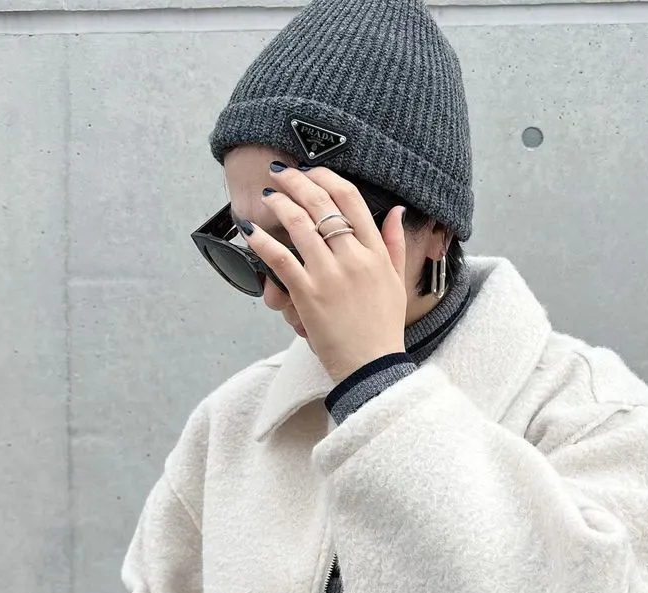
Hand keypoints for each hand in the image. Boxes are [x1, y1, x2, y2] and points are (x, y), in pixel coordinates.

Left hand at [249, 165, 407, 382]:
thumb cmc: (383, 328)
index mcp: (375, 252)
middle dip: (296, 181)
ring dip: (278, 204)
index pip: (351, 199)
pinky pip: (281, 258)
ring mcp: (330, 275)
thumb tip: (397, 211)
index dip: (326, 177)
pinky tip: (251, 230)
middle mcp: (354, 258)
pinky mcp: (308, 295)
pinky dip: (262, 240)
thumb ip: (395, 244)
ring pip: (299, 224)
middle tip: (281, 174)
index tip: (310, 171)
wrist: (372, 366)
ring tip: (266, 197)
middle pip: (322, 204)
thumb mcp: (396, 282)